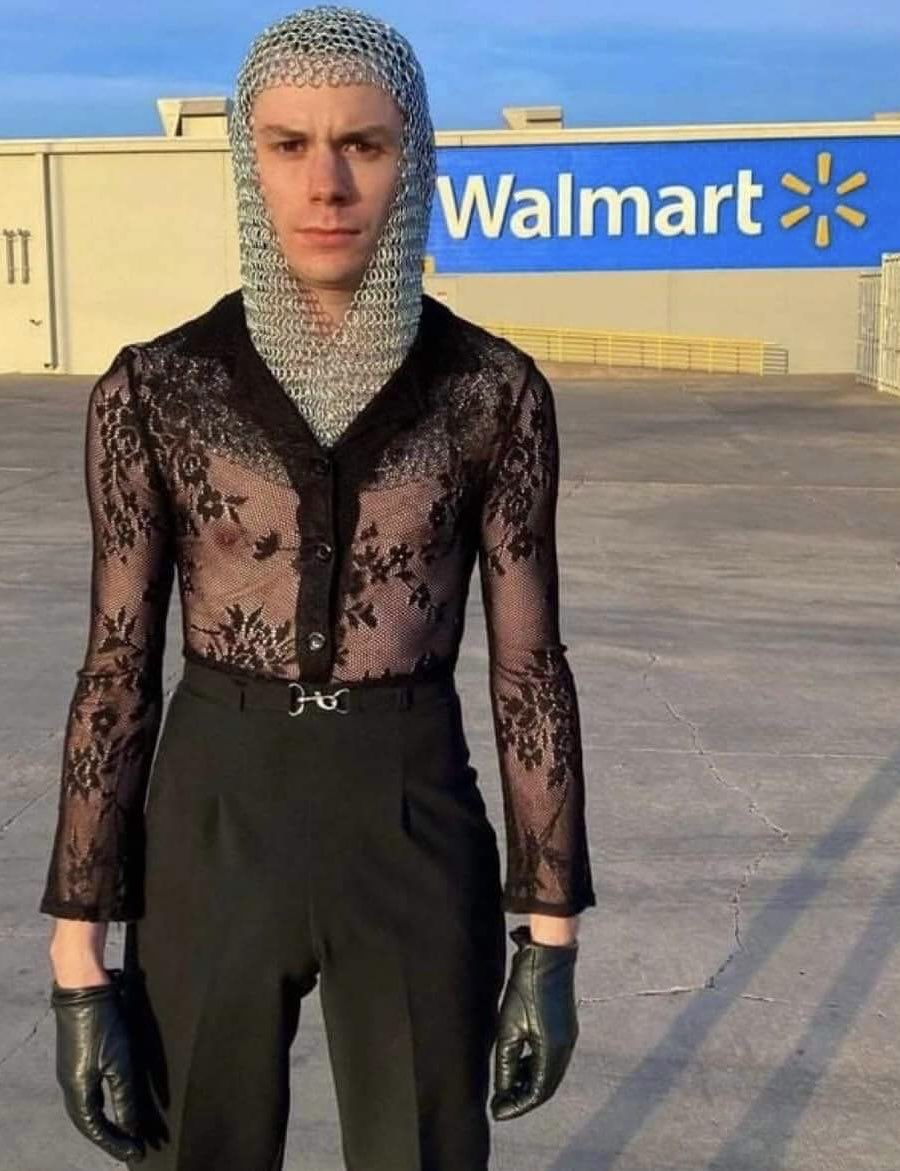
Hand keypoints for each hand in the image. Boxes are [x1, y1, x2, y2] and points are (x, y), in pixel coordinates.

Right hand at [50, 967, 144, 1162]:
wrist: (84, 989)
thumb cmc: (102, 1024)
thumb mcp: (120, 1063)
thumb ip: (125, 1098)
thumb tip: (132, 1128)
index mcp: (77, 1091)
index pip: (96, 1129)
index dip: (116, 1143)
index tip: (138, 1153)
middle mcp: (70, 1085)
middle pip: (89, 1123)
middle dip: (113, 1136)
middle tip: (135, 1146)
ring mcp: (71, 1072)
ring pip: (88, 1108)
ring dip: (108, 1121)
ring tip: (128, 1130)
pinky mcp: (77, 1059)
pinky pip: (89, 1093)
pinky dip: (103, 1104)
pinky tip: (115, 1102)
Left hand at [490, 925, 578, 1120]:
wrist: (548, 955)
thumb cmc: (527, 987)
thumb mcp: (509, 1026)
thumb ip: (507, 1062)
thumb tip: (503, 1090)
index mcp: (553, 1051)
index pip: (537, 1093)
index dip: (516, 1106)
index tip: (497, 1112)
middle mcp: (565, 1048)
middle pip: (546, 1087)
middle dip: (523, 1098)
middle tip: (500, 1103)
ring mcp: (568, 1037)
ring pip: (549, 1073)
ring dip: (529, 1082)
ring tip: (506, 1086)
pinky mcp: (566, 1027)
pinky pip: (552, 1058)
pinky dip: (536, 1067)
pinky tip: (520, 1063)